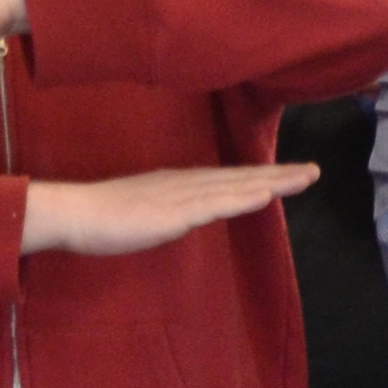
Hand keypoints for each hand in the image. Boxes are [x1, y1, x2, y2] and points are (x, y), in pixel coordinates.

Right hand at [21, 165, 316, 257]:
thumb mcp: (147, 213)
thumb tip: (186, 217)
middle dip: (278, 175)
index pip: (228, 178)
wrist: (72, 214)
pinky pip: (214, 204)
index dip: (260, 175)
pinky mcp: (173, 212)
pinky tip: (266, 195)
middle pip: (239, 177)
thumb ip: (171, 212)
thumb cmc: (102, 217)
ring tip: (305, 178)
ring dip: (271, 182)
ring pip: (234, 186)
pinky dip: (242, 198)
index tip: (290, 174)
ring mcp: (180, 196)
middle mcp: (185, 183)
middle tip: (314, 170)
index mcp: (179, 184)